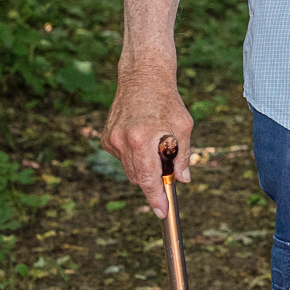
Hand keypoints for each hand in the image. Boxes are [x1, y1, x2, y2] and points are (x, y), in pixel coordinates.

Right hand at [102, 66, 191, 215]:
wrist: (143, 76)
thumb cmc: (167, 100)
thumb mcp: (183, 126)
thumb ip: (183, 155)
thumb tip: (182, 179)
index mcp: (142, 139)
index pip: (148, 179)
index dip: (156, 198)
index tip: (162, 212)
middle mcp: (123, 141)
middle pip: (138, 178)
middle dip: (154, 181)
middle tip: (168, 170)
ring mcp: (112, 139)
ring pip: (129, 170)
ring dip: (144, 167)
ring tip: (156, 144)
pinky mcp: (106, 137)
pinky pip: (122, 158)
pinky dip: (134, 156)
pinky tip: (142, 137)